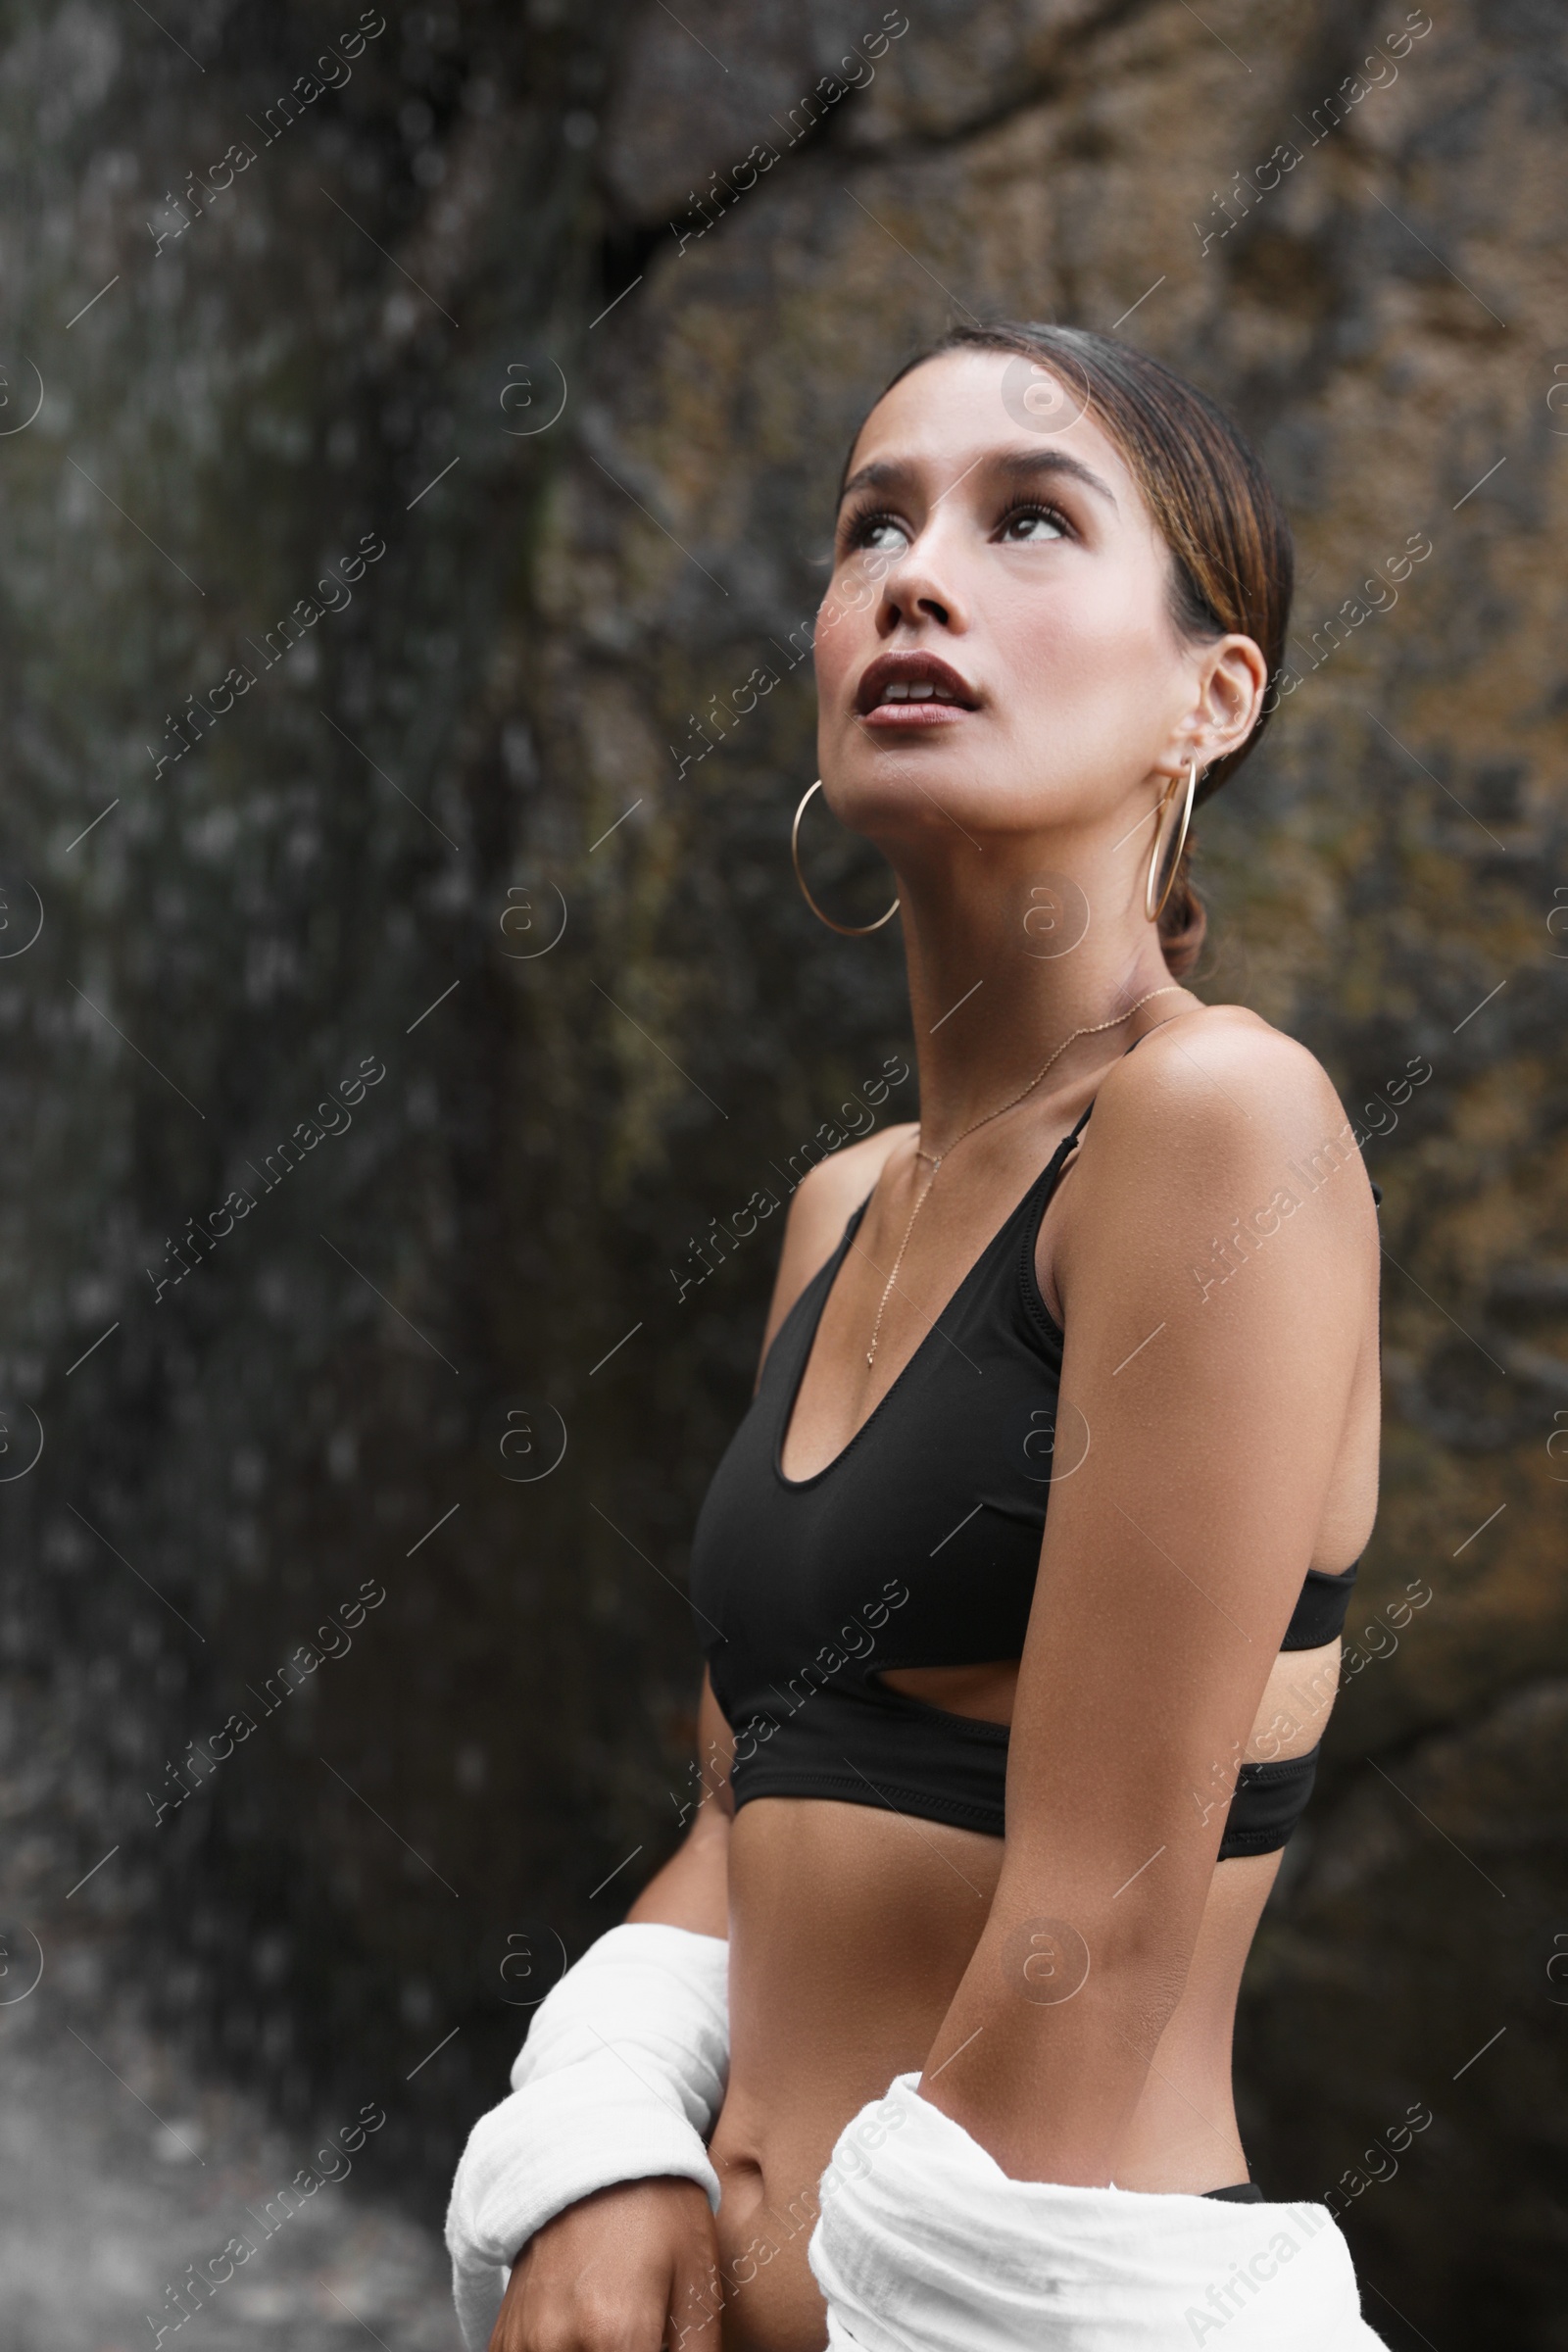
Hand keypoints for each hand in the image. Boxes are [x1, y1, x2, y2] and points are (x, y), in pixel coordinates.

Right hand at [488, 2175, 720, 2351]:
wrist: (596, 2155)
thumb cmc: (660, 2215)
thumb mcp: (700, 2286)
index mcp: (617, 2333)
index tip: (664, 2349)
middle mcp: (561, 2344)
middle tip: (647, 2337)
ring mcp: (526, 2342)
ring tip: (615, 2336)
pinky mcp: (506, 2338)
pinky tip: (587, 2341)